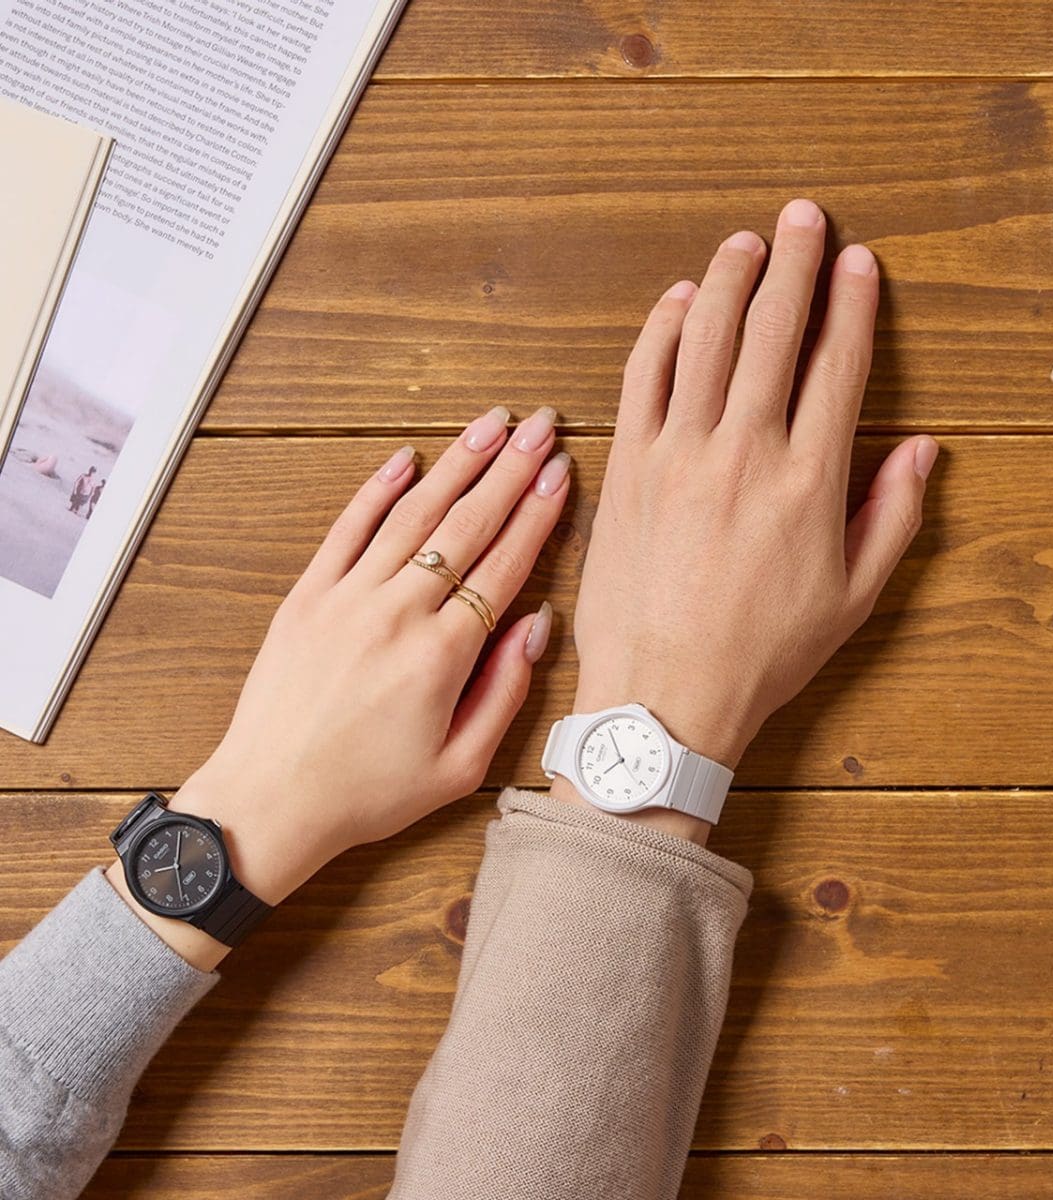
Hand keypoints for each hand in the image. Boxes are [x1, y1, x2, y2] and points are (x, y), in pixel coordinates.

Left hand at [111, 405, 569, 966]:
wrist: (270, 800)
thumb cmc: (368, 793)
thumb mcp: (460, 767)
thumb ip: (506, 692)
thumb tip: (538, 626)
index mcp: (444, 654)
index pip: (505, 564)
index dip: (538, 513)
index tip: (561, 472)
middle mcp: (399, 611)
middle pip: (467, 524)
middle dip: (511, 468)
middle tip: (541, 425)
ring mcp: (348, 597)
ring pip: (414, 514)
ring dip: (456, 464)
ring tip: (490, 424)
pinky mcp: (308, 597)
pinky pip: (347, 529)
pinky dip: (378, 490)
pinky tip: (407, 459)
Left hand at [558, 199, 936, 834]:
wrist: (662, 695)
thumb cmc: (760, 655)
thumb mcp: (853, 599)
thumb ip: (892, 517)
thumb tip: (922, 451)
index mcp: (809, 479)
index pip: (836, 364)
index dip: (851, 303)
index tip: (858, 262)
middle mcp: (745, 450)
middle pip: (771, 331)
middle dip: (793, 264)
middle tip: (802, 219)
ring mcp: (679, 453)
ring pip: (704, 339)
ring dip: (726, 280)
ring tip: (744, 243)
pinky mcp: (629, 467)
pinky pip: (642, 377)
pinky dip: (658, 331)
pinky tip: (674, 302)